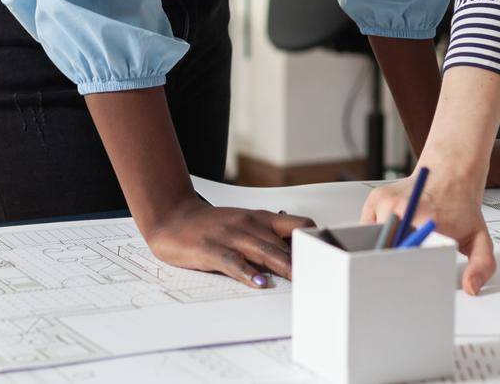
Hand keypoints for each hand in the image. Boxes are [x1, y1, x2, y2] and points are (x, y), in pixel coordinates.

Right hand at [144, 198, 314, 287]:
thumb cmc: (213, 225)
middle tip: (320, 276)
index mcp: (261, 218)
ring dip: (282, 266)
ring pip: (263, 251)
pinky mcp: (211, 249)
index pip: (297, 225)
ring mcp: (230, 236)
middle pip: (283, 243)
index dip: (313, 241)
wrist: (173, 217)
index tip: (326, 257)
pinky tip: (259, 283)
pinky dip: (247, 273)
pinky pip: (233, 262)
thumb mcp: (245, 225)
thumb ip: (269, 237)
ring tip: (298, 279)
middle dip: (302, 261)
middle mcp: (249, 225)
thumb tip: (297, 256)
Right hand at [363, 165, 497, 295]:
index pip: (406, 259)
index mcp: (426, 221)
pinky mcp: (374, 198)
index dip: (406, 274)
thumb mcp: (479, 238)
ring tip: (403, 246)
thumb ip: (482, 265)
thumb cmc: (460, 207)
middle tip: (406, 267)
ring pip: (374, 241)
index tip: (410, 282)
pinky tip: (396, 232)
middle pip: (385, 252)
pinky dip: (376, 236)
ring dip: (384, 249)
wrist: (450, 174)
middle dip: (392, 265)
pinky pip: (367, 229)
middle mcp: (402, 209)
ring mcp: (385, 202)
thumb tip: (471, 287)